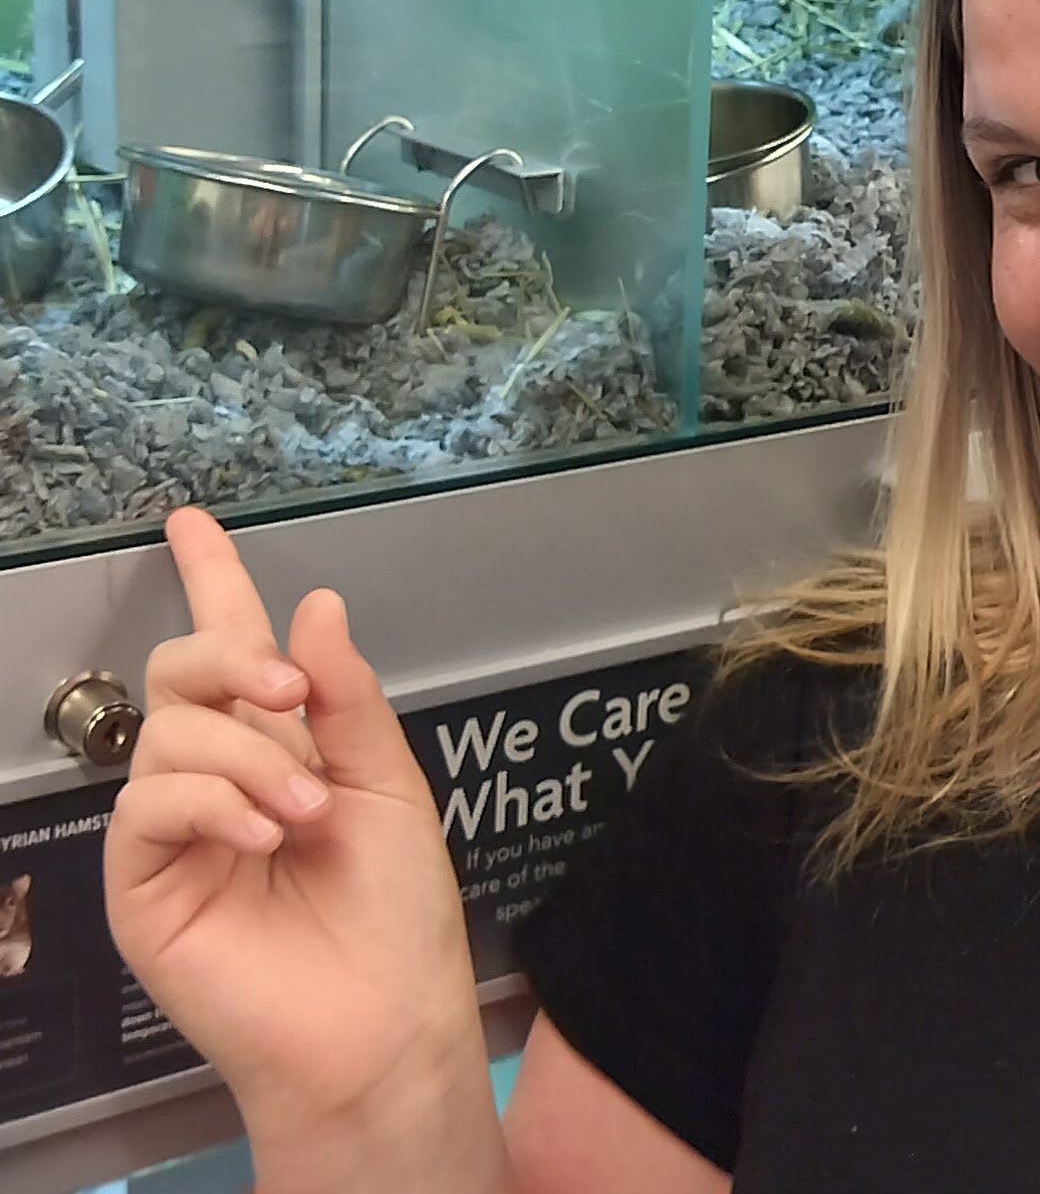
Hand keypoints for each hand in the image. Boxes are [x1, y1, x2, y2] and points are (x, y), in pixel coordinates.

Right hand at [105, 509, 484, 1146]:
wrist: (382, 1016)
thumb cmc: (394, 912)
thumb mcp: (389, 783)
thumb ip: (348, 697)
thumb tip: (314, 606)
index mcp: (284, 742)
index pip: (237, 646)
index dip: (212, 580)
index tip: (193, 524)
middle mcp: (221, 774)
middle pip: (183, 671)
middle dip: (234, 660)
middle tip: (292, 695)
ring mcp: (177, 829)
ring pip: (170, 734)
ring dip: (247, 759)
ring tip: (304, 812)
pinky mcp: (143, 884)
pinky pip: (148, 804)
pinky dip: (213, 804)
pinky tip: (261, 835)